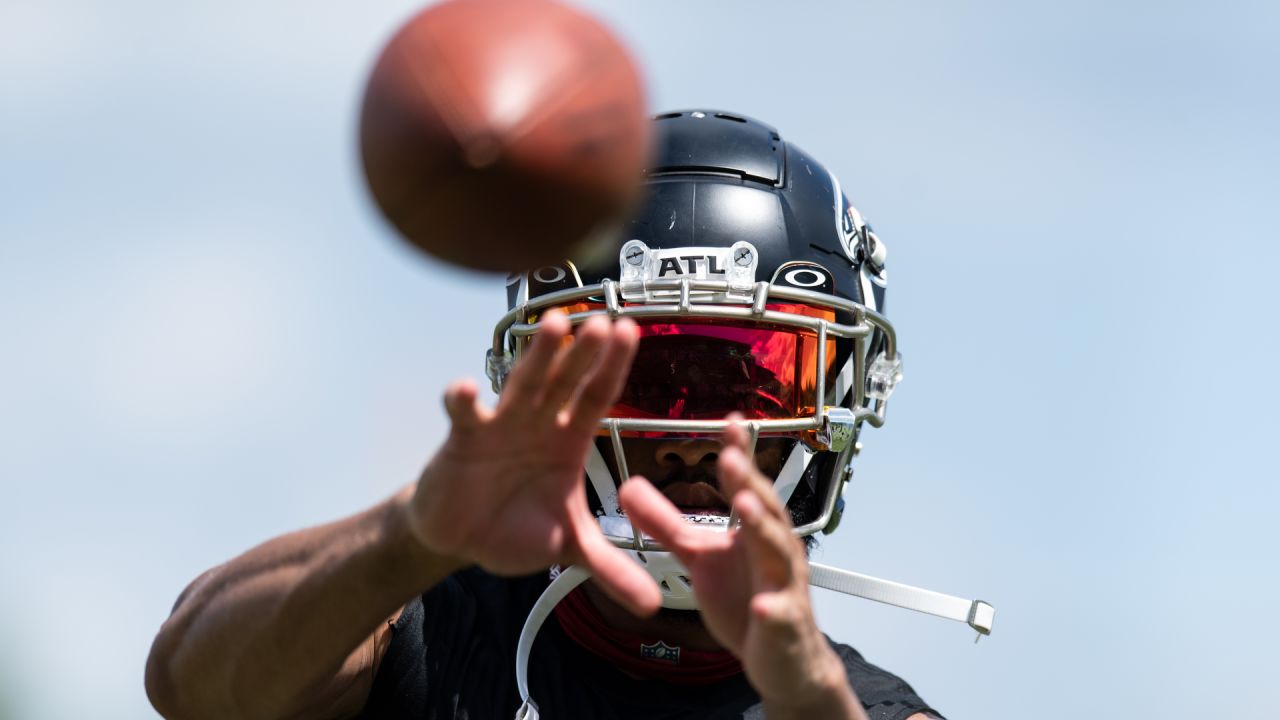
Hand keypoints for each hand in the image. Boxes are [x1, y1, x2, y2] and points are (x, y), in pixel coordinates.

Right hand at [406, 310, 660, 615]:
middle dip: (584, 353)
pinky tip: (465, 389)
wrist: (461, 536)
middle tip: (604, 321)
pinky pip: (464, 414)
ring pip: (522, 384)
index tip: (631, 331)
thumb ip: (609, 567)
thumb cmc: (516, 527)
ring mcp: (501, 424)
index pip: (597, 394)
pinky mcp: (463, 439)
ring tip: (553, 326)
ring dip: (537, 357)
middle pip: (566, 381)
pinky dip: (462, 401)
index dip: (613, 366)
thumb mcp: (568, 547)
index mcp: (569, 438)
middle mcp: (539, 421)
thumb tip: (654, 605)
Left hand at [619, 420, 861, 715]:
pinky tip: (763, 606)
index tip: (729, 420)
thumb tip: (628, 487)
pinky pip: (780, 616)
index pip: (746, 484)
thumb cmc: (744, 599)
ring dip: (764, 528)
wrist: (782, 659)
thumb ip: (667, 524)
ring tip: (745, 507)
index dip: (739, 453)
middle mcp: (774, 550)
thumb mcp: (699, 557)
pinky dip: (774, 610)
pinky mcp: (784, 626)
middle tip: (729, 454)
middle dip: (748, 481)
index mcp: (754, 529)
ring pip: (779, 553)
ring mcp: (784, 586)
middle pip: (764, 509)